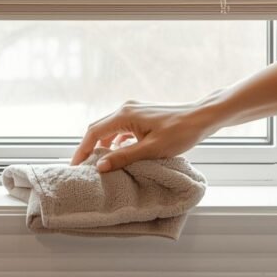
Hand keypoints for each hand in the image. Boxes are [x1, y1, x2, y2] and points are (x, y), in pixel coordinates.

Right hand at [71, 97, 223, 172]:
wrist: (201, 117)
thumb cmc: (179, 132)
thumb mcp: (151, 149)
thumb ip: (124, 157)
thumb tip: (100, 166)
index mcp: (124, 115)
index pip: (94, 132)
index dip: (82, 150)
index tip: (76, 166)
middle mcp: (126, 109)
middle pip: (98, 129)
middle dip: (89, 147)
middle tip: (82, 167)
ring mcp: (134, 110)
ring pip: (109, 128)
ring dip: (102, 145)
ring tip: (98, 164)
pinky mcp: (142, 115)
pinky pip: (121, 128)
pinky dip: (115, 141)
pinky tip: (118, 153)